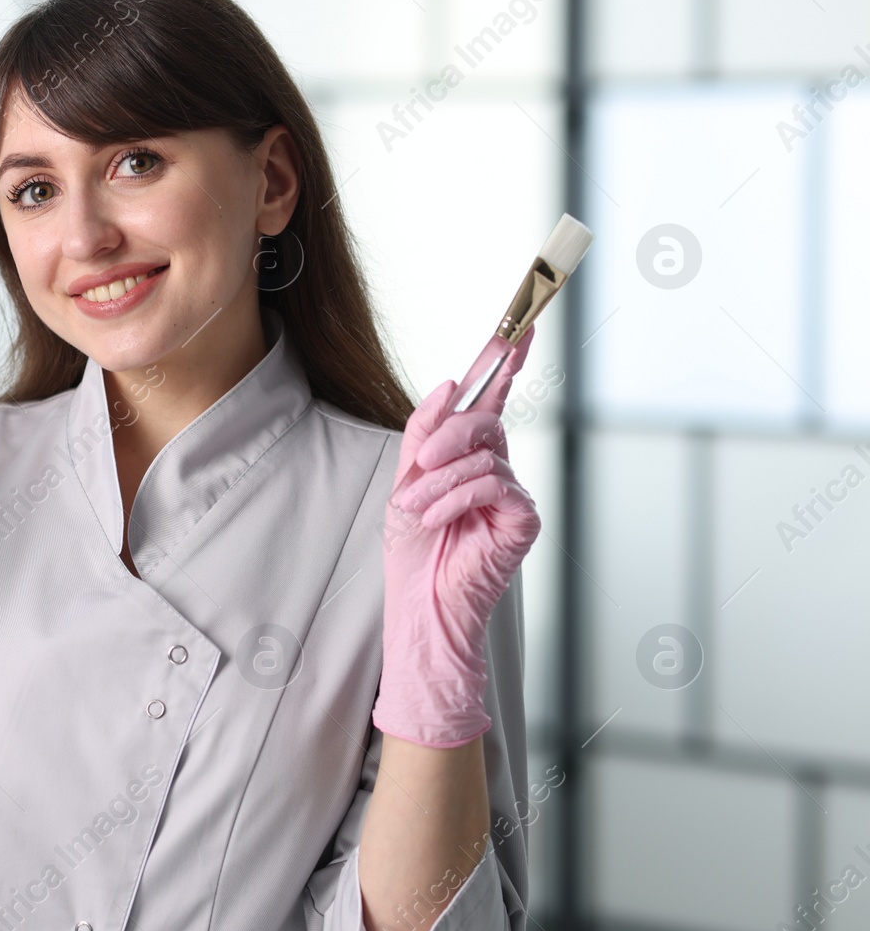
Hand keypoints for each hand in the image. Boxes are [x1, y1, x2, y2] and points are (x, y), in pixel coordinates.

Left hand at [371, 327, 540, 747]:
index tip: (519, 325)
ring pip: (482, 455)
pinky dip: (455, 499)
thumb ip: (425, 431)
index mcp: (471, 457)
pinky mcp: (524, 519)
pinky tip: (438, 521)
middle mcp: (499, 469)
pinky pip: (492, 484)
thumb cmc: (414, 552)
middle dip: (446, 435)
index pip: (493, 399)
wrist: (420, 605)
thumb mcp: (406, 479)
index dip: (506, 362)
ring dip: (438, 481)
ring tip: (417, 511)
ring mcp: (514, 494)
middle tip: (420, 465)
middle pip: (484, 420)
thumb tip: (453, 384)